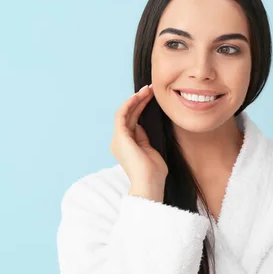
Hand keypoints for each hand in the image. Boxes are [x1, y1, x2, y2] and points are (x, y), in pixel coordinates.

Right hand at [110, 84, 167, 201]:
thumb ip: (145, 139)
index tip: (152, 98)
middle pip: (129, 115)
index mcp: (127, 146)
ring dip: (135, 100)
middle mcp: (119, 142)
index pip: (133, 122)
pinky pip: (122, 115)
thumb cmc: (154, 173)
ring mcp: (118, 139)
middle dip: (139, 101)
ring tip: (147, 90)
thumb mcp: (150, 151)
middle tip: (150, 89)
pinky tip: (139, 96)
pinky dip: (130, 104)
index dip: (141, 108)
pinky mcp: (120, 136)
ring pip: (125, 113)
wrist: (149, 184)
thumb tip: (142, 126)